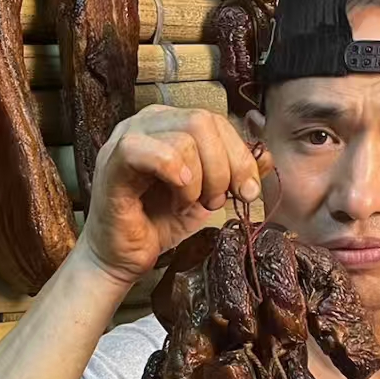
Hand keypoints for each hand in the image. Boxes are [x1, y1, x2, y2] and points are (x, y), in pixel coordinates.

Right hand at [80, 105, 262, 287]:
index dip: (239, 155)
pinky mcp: (113, 163)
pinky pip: (148, 150)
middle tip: (214, 202)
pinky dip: (174, 172)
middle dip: (223, 167)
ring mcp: (126, 139)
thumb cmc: (158, 223)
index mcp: (170, 123)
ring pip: (184, 137)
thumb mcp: (207, 195)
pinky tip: (178, 195)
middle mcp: (147, 122)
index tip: (247, 191)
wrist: (122, 257)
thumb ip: (234, 173)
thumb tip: (267, 157)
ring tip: (187, 204)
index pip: (216, 121)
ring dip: (198, 180)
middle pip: (203, 122)